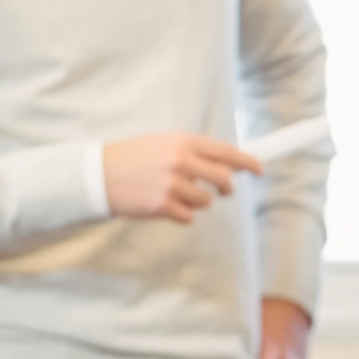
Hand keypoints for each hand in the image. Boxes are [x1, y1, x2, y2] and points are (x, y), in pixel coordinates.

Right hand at [104, 133, 261, 222]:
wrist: (98, 174)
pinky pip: (188, 216)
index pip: (225, 151)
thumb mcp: (163, 145)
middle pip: (223, 179)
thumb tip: (227, 166)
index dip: (247, 161)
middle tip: (225, 191)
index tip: (259, 169)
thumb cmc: (134, 159)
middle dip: (227, 188)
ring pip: (206, 201)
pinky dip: (180, 214)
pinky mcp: (163, 205)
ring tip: (172, 193)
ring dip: (195, 202)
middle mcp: (180, 160)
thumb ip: (193, 153)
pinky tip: (161, 204)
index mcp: (182, 142)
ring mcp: (172, 183)